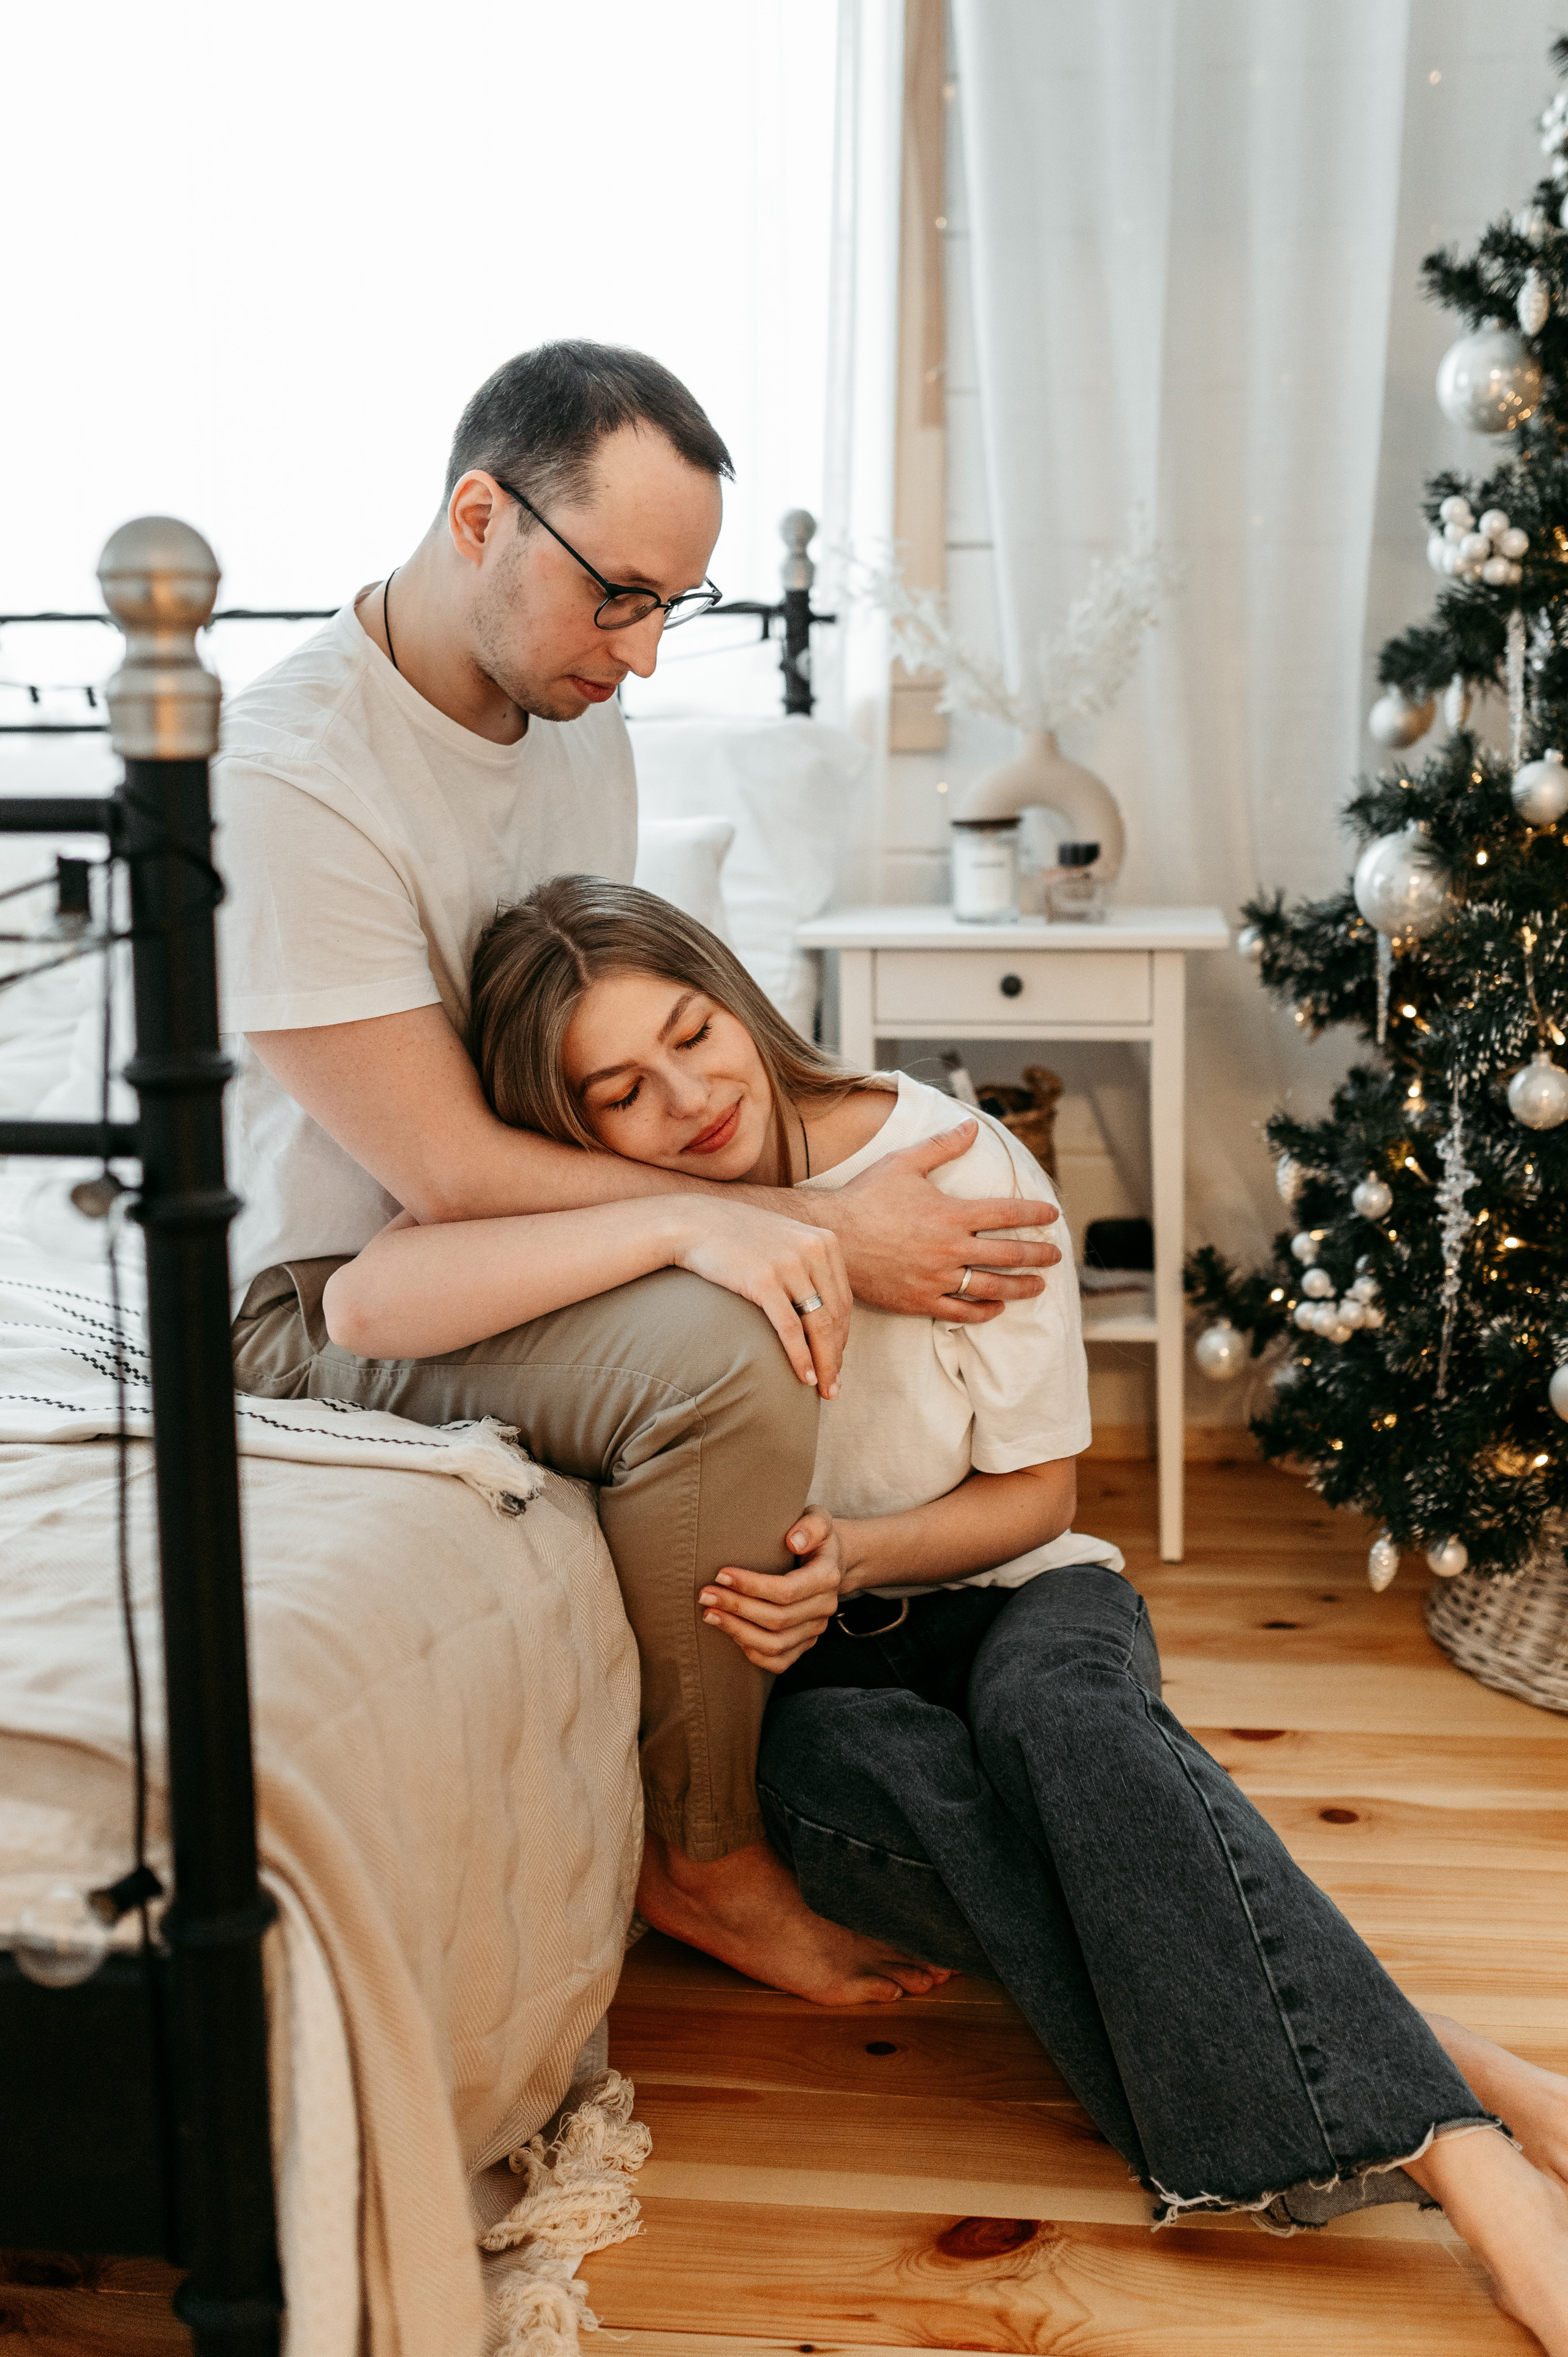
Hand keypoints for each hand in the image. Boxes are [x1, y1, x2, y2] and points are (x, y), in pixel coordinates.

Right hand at [675, 1199, 849, 1394]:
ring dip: (825, 1363)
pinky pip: (790, 1328)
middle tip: (834, 1386)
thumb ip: (807, 1264)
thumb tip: (821, 1305)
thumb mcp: (783, 1240)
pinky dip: (801, 1357)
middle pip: (836, 1316)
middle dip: (836, 1356)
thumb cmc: (736, 1237)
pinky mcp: (764, 1280)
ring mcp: (789, 1264)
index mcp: (824, 1241)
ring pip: (819, 1326)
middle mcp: (813, 1250)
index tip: (836, 1362)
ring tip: (824, 1389)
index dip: (843, 1337)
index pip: (843, 1300)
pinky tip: (804, 1377)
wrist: (693, 1223)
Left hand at [699, 1507, 842, 1671]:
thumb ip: (810, 1525)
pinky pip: (779, 1662)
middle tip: (705, 1594)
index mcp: (827, 1577)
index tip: (721, 1575)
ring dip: (738, 1631)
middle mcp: (824, 1607)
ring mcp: (815, 1630)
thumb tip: (793, 1541)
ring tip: (710, 1614)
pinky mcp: (805, 1643)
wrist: (831, 1560)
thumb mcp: (817, 1519)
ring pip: (775, 1644)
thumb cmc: (814, 1537)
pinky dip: (752, 1652)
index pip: (786, 1590)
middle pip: (777, 1618)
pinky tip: (731, 1634)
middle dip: (736, 1607)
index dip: (751, 1586)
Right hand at [814, 1120, 1060, 1320]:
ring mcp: (937, 1278)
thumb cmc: (865, 1197)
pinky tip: (997, 1307)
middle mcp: (950, 1248)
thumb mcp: (904, 1163)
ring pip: (992, 1287)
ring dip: (1021, 1287)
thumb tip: (972, 1126)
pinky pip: (961, 1312)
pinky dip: (984, 1311)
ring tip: (1039, 1286)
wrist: (831, 1238)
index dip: (1035, 1214)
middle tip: (1055, 1255)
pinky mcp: (920, 1301)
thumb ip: (943, 1146)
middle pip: (1009, 1253)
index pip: (1007, 1213)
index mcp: (951, 1213)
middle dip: (1038, 1254)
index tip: (1052, 1215)